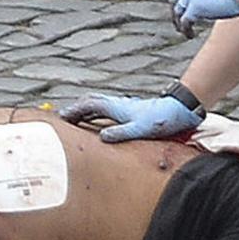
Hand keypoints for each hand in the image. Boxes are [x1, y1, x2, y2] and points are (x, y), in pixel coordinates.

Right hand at [60, 94, 203, 141]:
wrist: (179, 110)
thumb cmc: (160, 119)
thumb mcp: (140, 129)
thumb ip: (120, 133)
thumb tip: (102, 137)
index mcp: (116, 107)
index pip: (88, 105)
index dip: (73, 111)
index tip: (60, 118)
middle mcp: (117, 104)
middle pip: (91, 102)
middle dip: (76, 109)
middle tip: (63, 118)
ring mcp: (124, 107)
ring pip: (99, 105)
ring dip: (85, 111)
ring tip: (75, 121)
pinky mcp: (130, 111)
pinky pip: (108, 110)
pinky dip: (97, 115)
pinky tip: (98, 124)